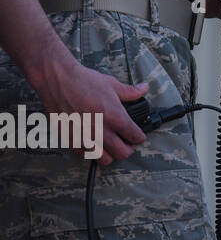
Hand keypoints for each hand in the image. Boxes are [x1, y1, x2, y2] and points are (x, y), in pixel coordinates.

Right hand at [32, 55, 148, 165]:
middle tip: (126, 143)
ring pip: (104, 159)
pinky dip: (92, 153)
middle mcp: (101, 130)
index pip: (135, 136)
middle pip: (122, 152)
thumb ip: (131, 92)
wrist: (57, 80)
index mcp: (115, 117)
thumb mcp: (112, 84)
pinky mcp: (69, 139)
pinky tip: (93, 145)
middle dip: (128, 148)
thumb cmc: (84, 81)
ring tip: (111, 146)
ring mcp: (84, 137)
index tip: (138, 136)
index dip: (139, 137)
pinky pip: (85, 155)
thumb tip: (144, 89)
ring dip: (111, 154)